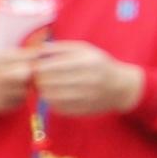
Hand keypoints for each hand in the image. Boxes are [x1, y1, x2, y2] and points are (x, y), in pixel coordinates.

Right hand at [0, 26, 31, 118]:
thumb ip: (1, 39)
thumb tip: (27, 27)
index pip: (25, 55)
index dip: (36, 52)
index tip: (42, 51)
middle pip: (29, 72)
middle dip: (33, 69)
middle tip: (33, 66)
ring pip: (26, 88)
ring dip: (27, 83)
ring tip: (20, 78)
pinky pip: (20, 100)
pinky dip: (19, 95)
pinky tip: (11, 89)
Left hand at [29, 40, 145, 117]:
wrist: (121, 87)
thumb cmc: (99, 64)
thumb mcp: (84, 49)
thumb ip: (60, 47)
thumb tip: (35, 51)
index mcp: (87, 61)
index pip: (49, 66)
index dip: (37, 67)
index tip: (36, 66)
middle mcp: (87, 79)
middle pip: (47, 81)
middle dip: (39, 79)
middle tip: (38, 77)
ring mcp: (85, 97)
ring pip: (50, 96)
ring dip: (43, 91)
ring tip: (46, 86)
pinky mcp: (82, 109)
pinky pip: (57, 107)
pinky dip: (52, 102)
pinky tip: (56, 95)